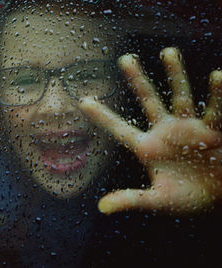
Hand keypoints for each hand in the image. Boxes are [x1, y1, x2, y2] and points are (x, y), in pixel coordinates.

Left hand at [79, 47, 221, 214]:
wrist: (219, 197)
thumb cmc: (187, 198)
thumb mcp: (157, 200)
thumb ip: (131, 200)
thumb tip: (101, 207)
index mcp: (148, 148)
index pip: (119, 129)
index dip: (102, 116)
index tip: (82, 100)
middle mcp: (165, 132)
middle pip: (147, 100)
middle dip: (136, 80)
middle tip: (124, 58)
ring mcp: (189, 127)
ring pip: (180, 95)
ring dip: (174, 74)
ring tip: (168, 52)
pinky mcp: (214, 130)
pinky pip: (215, 110)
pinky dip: (217, 95)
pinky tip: (218, 77)